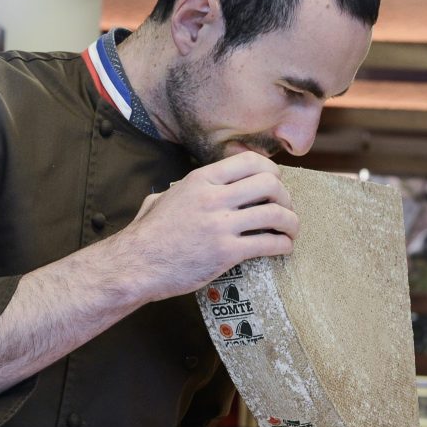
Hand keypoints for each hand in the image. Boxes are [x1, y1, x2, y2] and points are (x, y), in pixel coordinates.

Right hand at [117, 151, 298, 302]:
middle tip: (285, 209)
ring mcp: (221, 225)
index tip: (275, 184)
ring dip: (291, 223)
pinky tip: (283, 248)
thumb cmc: (147, 234)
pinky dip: (283, 245)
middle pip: (270, 184)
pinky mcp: (226, 252)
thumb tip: (188, 188)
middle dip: (286, 197)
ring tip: (291, 231)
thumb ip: (184, 189)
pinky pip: (268, 243)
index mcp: (202, 179)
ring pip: (275, 214)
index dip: (271, 172)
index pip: (251, 161)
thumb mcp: (164, 198)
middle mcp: (214, 197)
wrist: (135, 265)